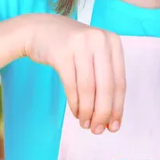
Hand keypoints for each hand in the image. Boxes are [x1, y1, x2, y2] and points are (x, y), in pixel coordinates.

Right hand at [23, 14, 125, 133]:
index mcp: (113, 41)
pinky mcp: (62, 52)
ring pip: (89, 88)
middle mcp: (99, 40)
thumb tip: (111, 118)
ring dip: (87, 111)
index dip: (117, 107)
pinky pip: (72, 85)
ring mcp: (81, 44)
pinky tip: (76, 112)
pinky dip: (75, 103)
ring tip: (85, 124)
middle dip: (103, 113)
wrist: (40, 29)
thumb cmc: (71, 47)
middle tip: (97, 130)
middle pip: (106, 87)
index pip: (120, 81)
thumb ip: (105, 79)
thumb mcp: (94, 54)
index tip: (114, 127)